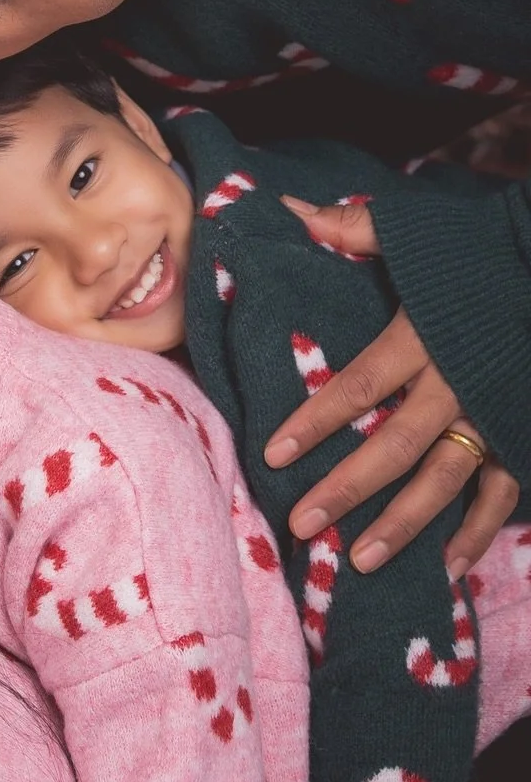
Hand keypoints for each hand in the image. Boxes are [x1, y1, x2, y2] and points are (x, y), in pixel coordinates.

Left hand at [269, 199, 518, 575]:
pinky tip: (444, 569)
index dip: (317, 421)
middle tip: (302, 524)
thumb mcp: (414, 231)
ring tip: (359, 560)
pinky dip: (474, 533)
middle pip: (395, 445)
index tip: (274, 455)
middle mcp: (457, 383)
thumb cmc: (474, 247)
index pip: (361, 385)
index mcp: (423, 335)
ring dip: (404, 525)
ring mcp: (493, 413)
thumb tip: (289, 212)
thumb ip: (351, 226)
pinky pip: (500, 493)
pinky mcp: (521, 431)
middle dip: (347, 488)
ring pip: (445, 480)